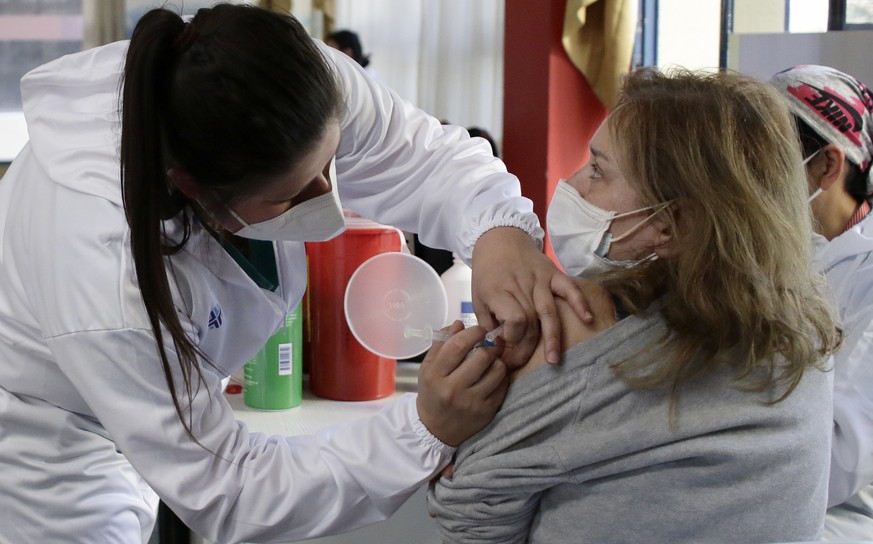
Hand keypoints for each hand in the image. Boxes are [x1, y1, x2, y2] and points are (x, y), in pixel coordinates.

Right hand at [416, 322, 508, 446]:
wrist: (436, 429)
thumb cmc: (432, 392)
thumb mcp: (428, 367)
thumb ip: (441, 344)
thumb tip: (460, 323)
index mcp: (435, 375)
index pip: (458, 345)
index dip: (473, 332)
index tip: (479, 330)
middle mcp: (453, 389)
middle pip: (482, 356)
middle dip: (488, 346)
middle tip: (487, 345)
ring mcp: (472, 402)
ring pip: (497, 370)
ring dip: (496, 361)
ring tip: (490, 362)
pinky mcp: (487, 411)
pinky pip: (503, 385)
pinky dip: (500, 377)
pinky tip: (492, 377)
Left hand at [471, 227, 594, 367]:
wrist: (499, 239)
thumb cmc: (487, 273)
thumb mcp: (478, 298)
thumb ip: (487, 323)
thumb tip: (498, 349)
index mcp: (499, 291)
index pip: (514, 319)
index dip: (512, 337)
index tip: (505, 347)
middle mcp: (522, 285)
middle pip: (531, 322)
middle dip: (527, 348)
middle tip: (521, 364)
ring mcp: (540, 279)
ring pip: (549, 312)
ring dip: (552, 337)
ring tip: (554, 360)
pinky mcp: (553, 274)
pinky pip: (569, 289)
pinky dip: (579, 303)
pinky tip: (588, 320)